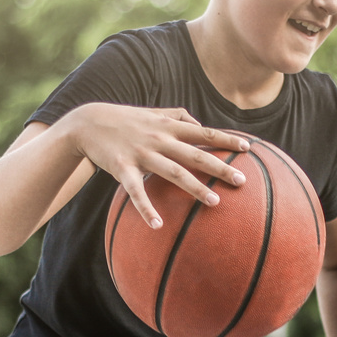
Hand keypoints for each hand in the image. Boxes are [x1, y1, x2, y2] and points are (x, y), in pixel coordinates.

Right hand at [63, 104, 247, 229]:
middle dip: (220, 167)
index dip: (226, 139)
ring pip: (173, 173)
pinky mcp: (123, 168)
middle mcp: (159, 139)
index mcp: (168, 127)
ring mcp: (142, 154)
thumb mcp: (154, 112)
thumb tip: (201, 125)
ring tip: (215, 202)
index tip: (248, 148)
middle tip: (242, 181)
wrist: (88, 122)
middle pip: (195, 155)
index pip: (204, 133)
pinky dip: (147, 208)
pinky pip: (137, 192)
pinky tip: (157, 225)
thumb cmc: (125, 119)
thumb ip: (179, 116)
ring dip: (195, 188)